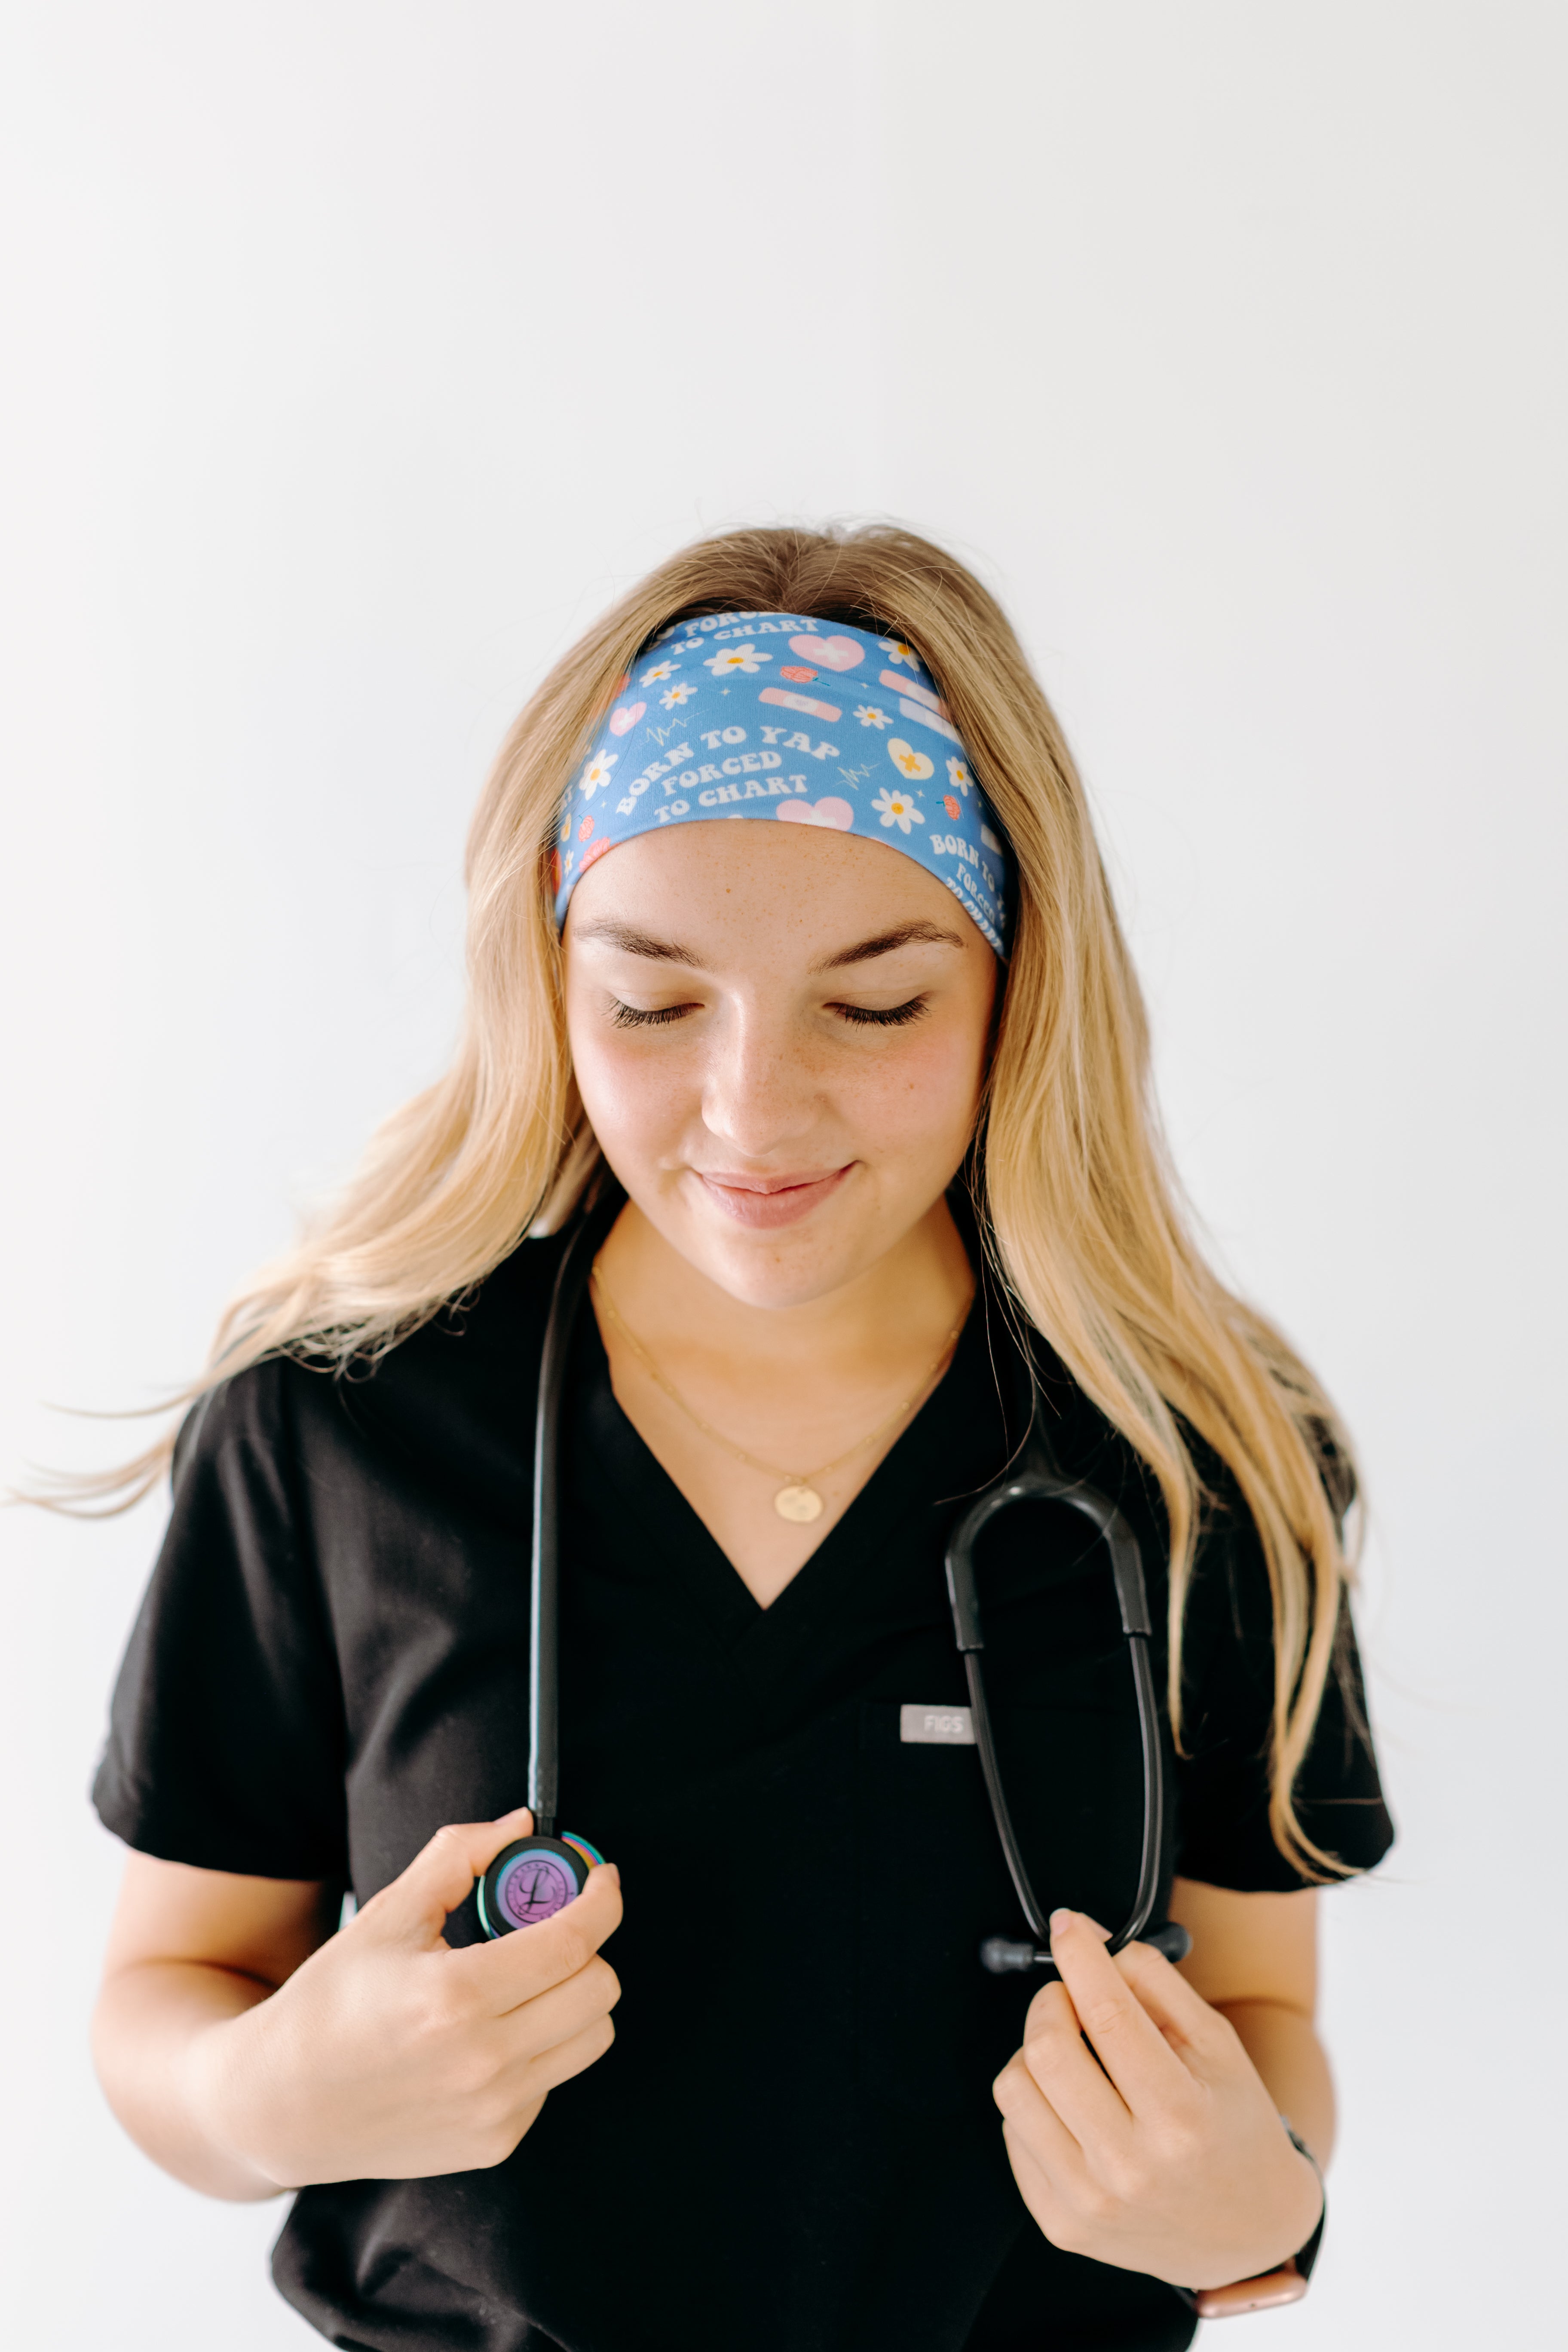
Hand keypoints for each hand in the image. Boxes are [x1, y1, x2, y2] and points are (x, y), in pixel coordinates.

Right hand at [188, 1808, 621, 2185]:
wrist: (279, 2104)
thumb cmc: (332, 2000)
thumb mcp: (388, 1914)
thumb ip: (460, 1856)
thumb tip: (521, 1825)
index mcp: (456, 1997)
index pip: (572, 1942)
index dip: (602, 1899)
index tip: (602, 1876)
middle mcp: (483, 2062)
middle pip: (598, 1989)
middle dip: (587, 1944)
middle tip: (549, 1926)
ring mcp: (493, 2111)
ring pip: (592, 2035)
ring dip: (574, 1995)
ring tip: (523, 1978)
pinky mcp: (495, 2143)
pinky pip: (555, 2077)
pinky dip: (542, 2043)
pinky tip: (492, 2030)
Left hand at [992, 1911, 1322, 2289]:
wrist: (1248, 2232)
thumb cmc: (1233, 2127)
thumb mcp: (1217, 2045)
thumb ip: (1156, 1983)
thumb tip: (1094, 1942)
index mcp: (1182, 2118)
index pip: (1108, 2015)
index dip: (1080, 1956)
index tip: (1068, 1926)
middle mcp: (1132, 2168)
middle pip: (1047, 2049)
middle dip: (1053, 2000)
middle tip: (1074, 1998)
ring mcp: (1091, 2203)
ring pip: (1015, 2088)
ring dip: (1036, 2052)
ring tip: (1074, 2055)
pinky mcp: (1061, 2225)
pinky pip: (1012, 2134)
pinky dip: (1036, 2104)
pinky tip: (1073, 2106)